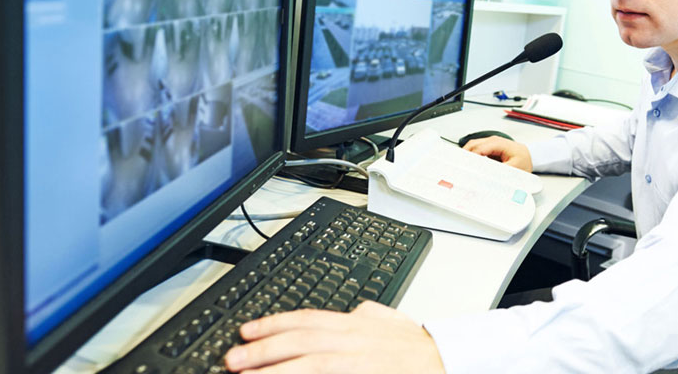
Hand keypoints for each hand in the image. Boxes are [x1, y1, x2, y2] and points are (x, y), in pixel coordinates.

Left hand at [224, 301, 444, 372]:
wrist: (445, 363)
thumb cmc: (417, 348)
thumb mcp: (389, 321)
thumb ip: (368, 314)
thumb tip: (354, 310)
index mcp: (355, 324)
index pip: (306, 319)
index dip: (272, 324)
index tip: (246, 331)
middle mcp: (352, 342)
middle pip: (299, 342)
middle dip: (262, 350)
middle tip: (233, 359)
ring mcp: (356, 364)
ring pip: (306, 366)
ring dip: (272, 372)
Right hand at [462, 136, 532, 171]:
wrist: (531, 156)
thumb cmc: (525, 159)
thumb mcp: (515, 167)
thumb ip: (502, 171)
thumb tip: (489, 175)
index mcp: (498, 143)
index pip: (479, 149)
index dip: (470, 158)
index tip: (464, 168)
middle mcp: (492, 141)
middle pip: (472, 145)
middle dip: (464, 156)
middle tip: (459, 168)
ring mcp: (490, 144)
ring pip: (472, 147)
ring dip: (467, 156)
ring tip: (462, 168)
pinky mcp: (489, 149)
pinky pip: (476, 151)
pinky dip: (471, 157)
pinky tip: (470, 166)